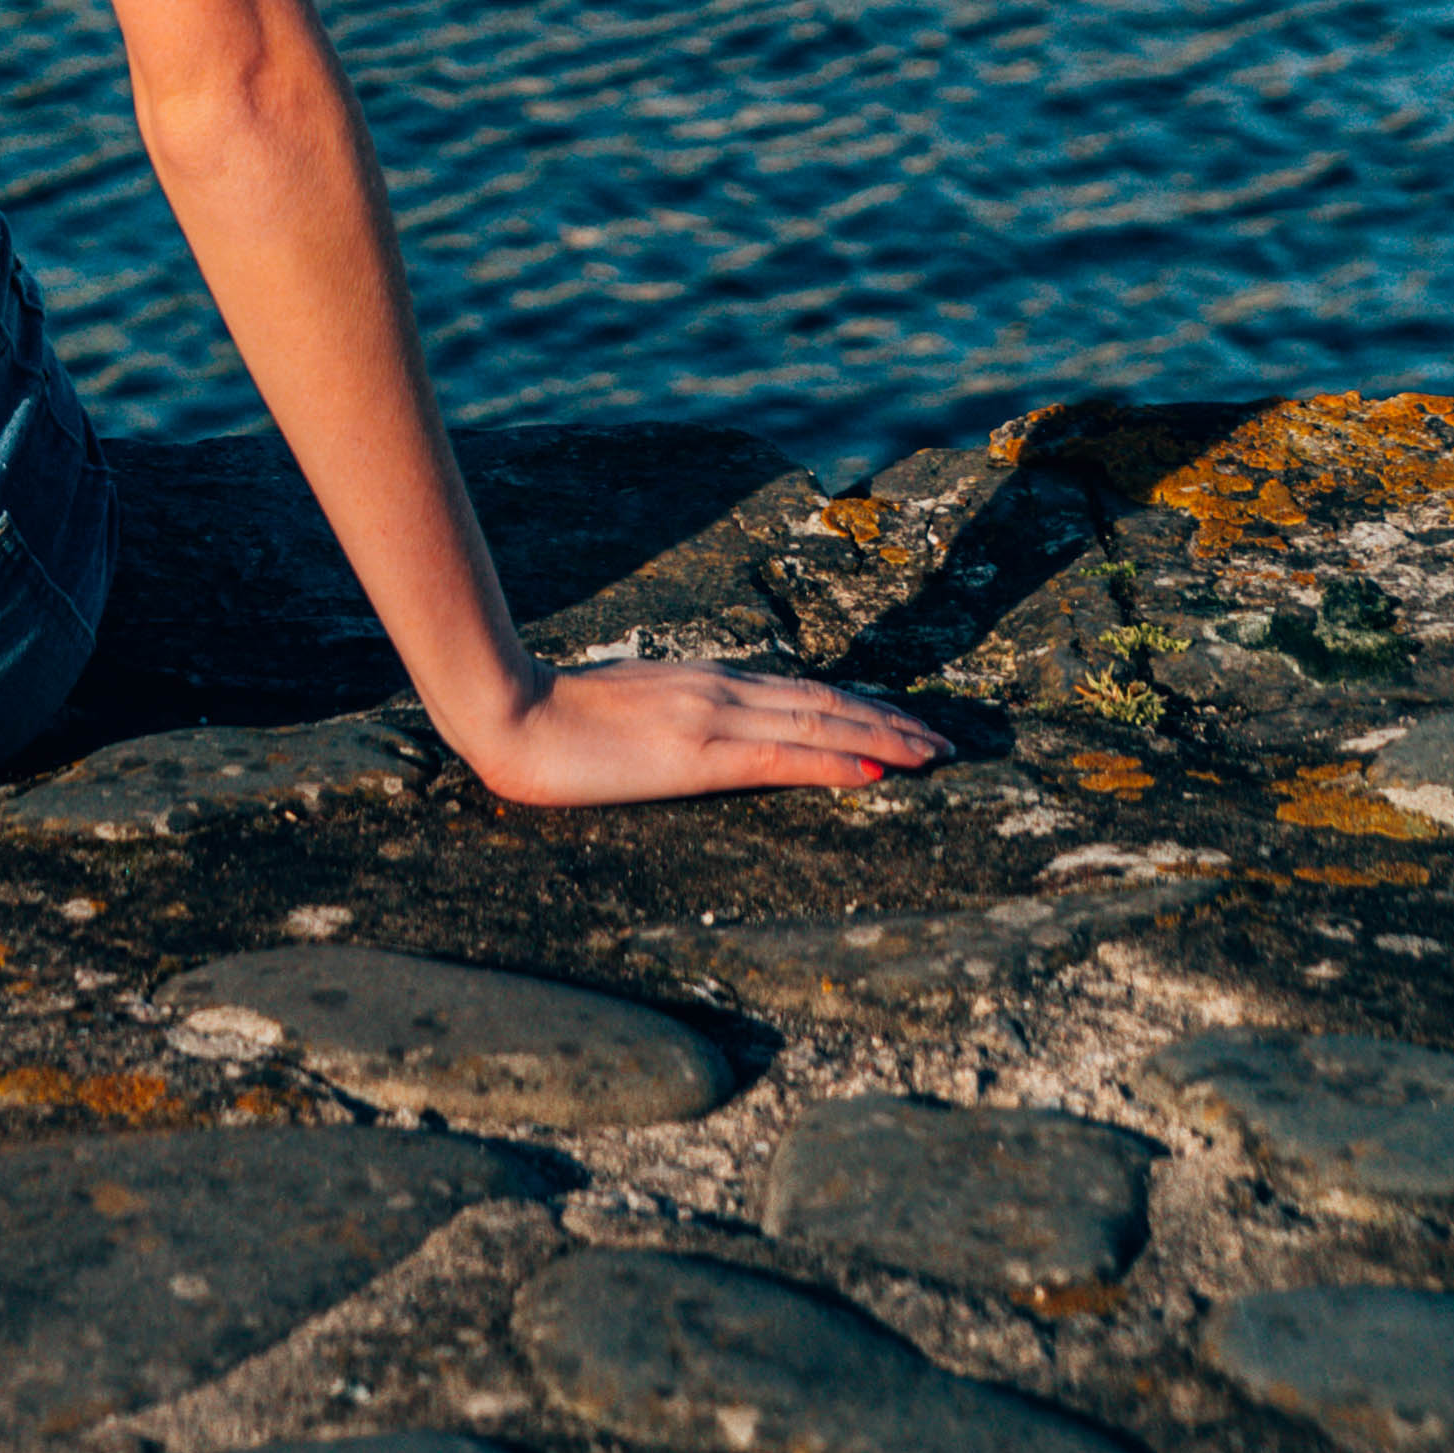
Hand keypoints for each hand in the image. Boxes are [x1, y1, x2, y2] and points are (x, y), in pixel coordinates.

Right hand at [438, 652, 946, 810]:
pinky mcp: (700, 752)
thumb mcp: (627, 711)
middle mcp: (721, 690)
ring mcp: (714, 717)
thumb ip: (671, 716)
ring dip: (885, 738)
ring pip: (821, 722)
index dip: (858, 706)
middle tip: (943, 744)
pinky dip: (838, 760)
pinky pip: (785, 757)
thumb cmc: (553, 718)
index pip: (799, 691)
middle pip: (825, 701)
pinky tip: (876, 771)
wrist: (510, 711)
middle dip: (891, 723)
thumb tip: (697, 736)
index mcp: (705, 682)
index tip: (902, 722)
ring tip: (932, 754)